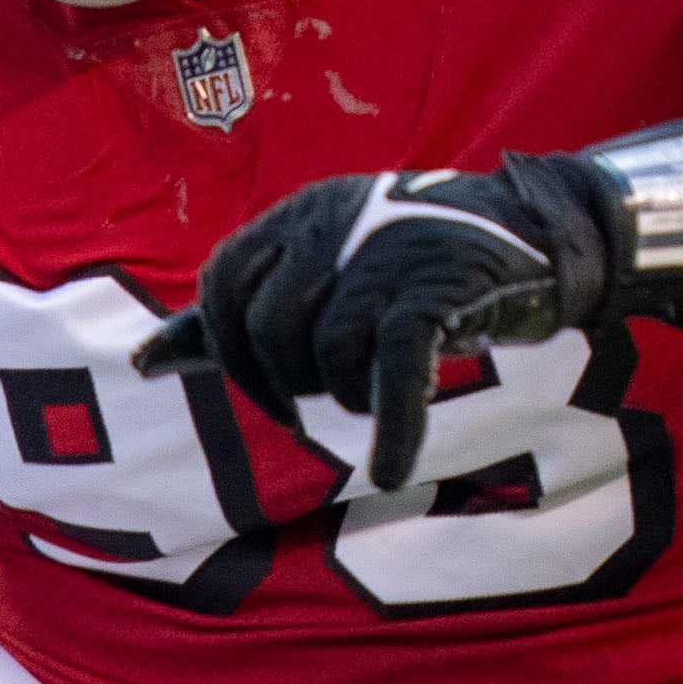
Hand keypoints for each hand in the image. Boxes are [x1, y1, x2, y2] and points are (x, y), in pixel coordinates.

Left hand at [136, 161, 603, 492]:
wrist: (540, 240)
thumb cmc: (410, 267)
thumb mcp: (317, 274)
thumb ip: (231, 315)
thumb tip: (143, 360)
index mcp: (297, 214)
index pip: (221, 284)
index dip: (231, 351)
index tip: (271, 389)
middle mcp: (334, 223)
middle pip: (266, 329)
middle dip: (286, 382)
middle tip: (324, 396)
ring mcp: (386, 254)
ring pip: (326, 353)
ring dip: (345, 395)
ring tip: (374, 392)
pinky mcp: (436, 292)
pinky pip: (391, 372)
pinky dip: (393, 430)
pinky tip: (391, 469)